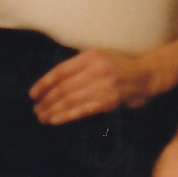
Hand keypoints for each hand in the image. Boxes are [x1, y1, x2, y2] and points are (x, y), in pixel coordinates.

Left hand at [30, 47, 165, 122]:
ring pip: (71, 100)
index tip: (32, 94)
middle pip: (64, 88)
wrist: (144, 75)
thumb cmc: (118, 65)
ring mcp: (103, 86)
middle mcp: (96, 70)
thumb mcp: (99, 56)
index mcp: (91, 56)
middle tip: (35, 108)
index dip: (44, 83)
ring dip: (53, 110)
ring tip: (42, 116)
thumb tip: (54, 80)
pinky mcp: (108, 101)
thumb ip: (80, 64)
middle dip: (46, 100)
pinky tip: (55, 120)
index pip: (61, 71)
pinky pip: (82, 110)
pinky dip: (66, 116)